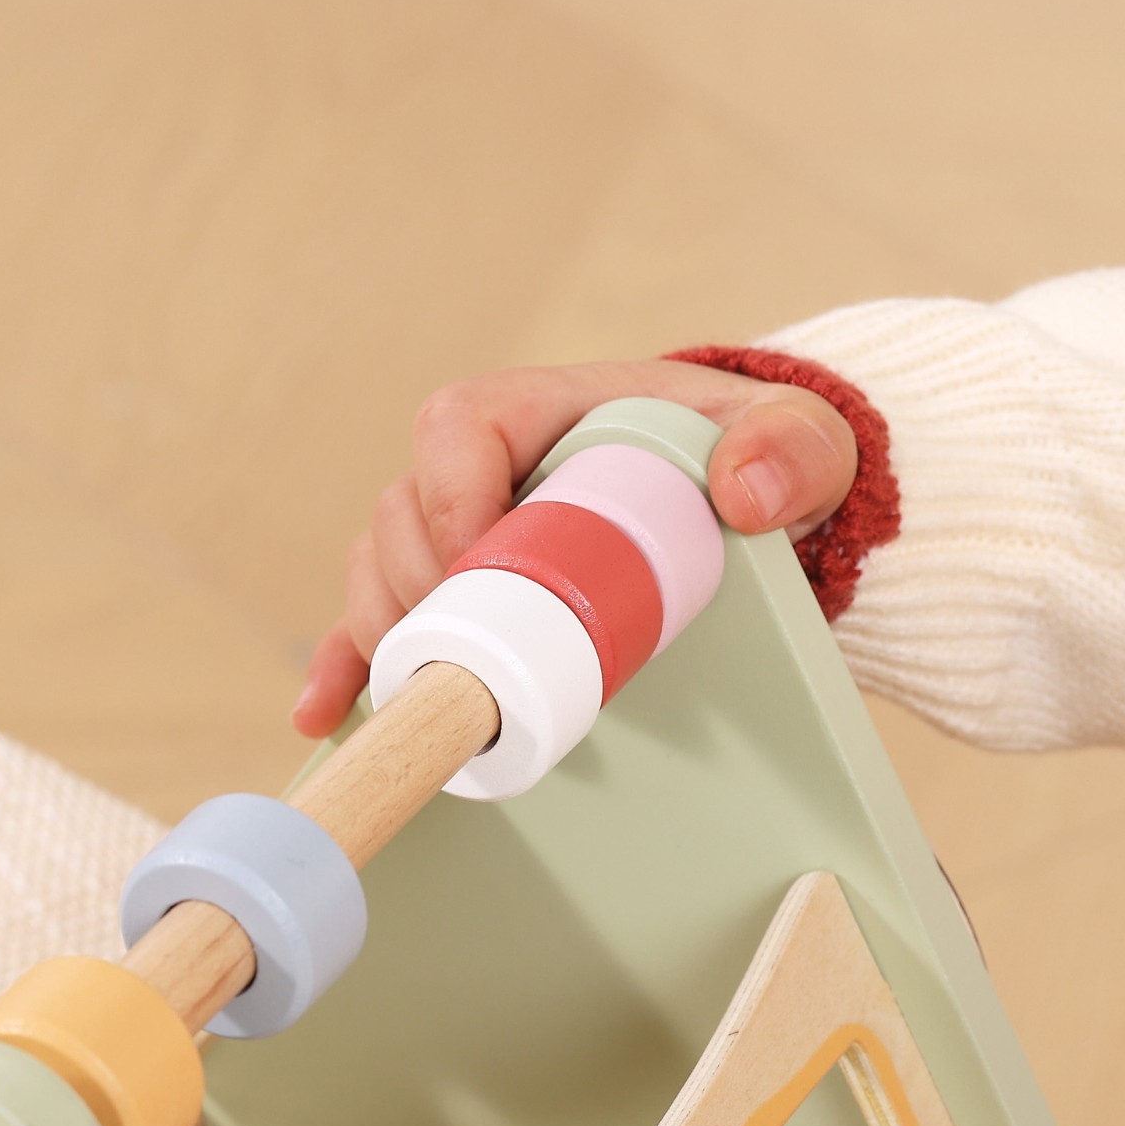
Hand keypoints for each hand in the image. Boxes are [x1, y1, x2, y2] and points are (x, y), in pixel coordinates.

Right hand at [291, 358, 858, 734]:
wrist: (757, 516)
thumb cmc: (763, 466)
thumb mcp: (798, 444)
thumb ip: (791, 448)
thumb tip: (743, 492)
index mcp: (545, 409)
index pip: (460, 427)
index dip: (449, 494)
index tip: (475, 560)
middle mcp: (486, 467)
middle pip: (403, 510)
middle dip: (414, 585)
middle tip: (461, 650)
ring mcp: (464, 535)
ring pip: (381, 567)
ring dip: (380, 629)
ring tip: (414, 689)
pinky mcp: (463, 597)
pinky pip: (384, 621)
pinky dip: (349, 667)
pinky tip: (326, 715)